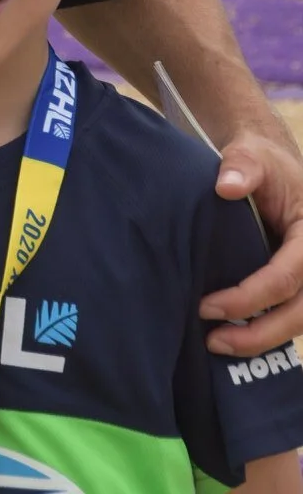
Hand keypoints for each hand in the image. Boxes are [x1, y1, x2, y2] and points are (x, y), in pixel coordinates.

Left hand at [202, 126, 302, 354]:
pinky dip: (266, 331)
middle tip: (214, 341)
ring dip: (263, 340)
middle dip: (259, 333)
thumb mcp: (253, 155)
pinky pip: (291, 315)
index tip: (208, 306)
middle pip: (299, 312)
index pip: (286, 277)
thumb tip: (226, 187)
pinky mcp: (299, 283)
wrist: (272, 164)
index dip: (249, 297)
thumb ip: (242, 166)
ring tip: (218, 346)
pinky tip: (235, 340)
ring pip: (298, 321)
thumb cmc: (264, 162)